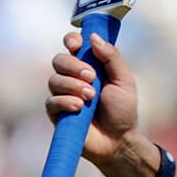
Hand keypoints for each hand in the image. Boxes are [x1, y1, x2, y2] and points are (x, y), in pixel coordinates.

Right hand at [45, 32, 143, 170]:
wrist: (119, 139)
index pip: (72, 45)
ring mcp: (63, 95)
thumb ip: (111, 57)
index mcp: (89, 65)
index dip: (71, 41)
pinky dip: (66, 101)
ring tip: (90, 97)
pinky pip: (51, 101)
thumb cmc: (123, 109)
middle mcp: (73, 77)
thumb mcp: (124, 80)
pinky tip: (79, 108)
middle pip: (59, 60)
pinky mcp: (56, 113)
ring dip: (73, 86)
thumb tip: (93, 37)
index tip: (77, 44)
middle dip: (74, 66)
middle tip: (92, 77)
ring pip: (54, 80)